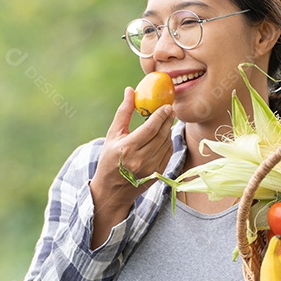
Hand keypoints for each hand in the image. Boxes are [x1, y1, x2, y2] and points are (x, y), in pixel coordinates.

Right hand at [88, 87, 173, 246]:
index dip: (161, 115)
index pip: (150, 128)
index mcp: (127, 149)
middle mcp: (140, 160)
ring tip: (167, 120)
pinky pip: (168, 153)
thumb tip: (130, 90)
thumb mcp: (112, 135)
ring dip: (169, 130)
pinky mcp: (158, 174)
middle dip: (168, 120)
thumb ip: (123, 112)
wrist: (112, 190)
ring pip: (166, 143)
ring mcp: (151, 169)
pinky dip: (168, 142)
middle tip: (171, 109)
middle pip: (161, 135)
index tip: (167, 105)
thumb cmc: (109, 159)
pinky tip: (165, 136)